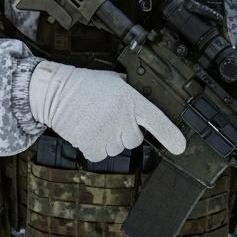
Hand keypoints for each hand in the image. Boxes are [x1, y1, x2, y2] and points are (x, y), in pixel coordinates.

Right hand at [28, 61, 184, 161]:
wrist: (55, 92)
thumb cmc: (84, 85)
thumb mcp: (114, 81)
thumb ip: (131, 94)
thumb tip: (142, 104)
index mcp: (130, 99)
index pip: (156, 119)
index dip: (170, 134)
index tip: (180, 147)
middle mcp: (121, 119)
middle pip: (134, 139)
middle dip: (124, 131)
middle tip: (109, 117)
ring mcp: (107, 135)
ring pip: (116, 148)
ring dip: (108, 139)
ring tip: (94, 121)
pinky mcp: (92, 147)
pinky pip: (101, 155)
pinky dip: (94, 147)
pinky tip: (87, 131)